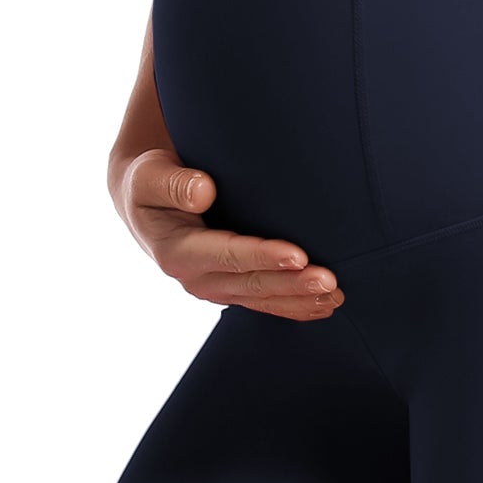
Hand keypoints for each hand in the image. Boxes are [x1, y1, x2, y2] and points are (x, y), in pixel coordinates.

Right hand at [112, 147, 343, 318]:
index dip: (263, 256)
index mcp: (176, 252)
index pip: (227, 255)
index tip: (298, 255)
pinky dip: (295, 306)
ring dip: (300, 300)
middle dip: (292, 285)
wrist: (146, 203)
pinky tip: (324, 306)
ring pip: (263, 299)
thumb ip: (173, 183)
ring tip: (336, 296)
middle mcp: (195, 278)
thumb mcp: (149, 176)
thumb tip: (203, 191)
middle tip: (330, 280)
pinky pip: (265, 302)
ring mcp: (214, 287)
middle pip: (251, 283)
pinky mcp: (230, 287)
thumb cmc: (151, 183)